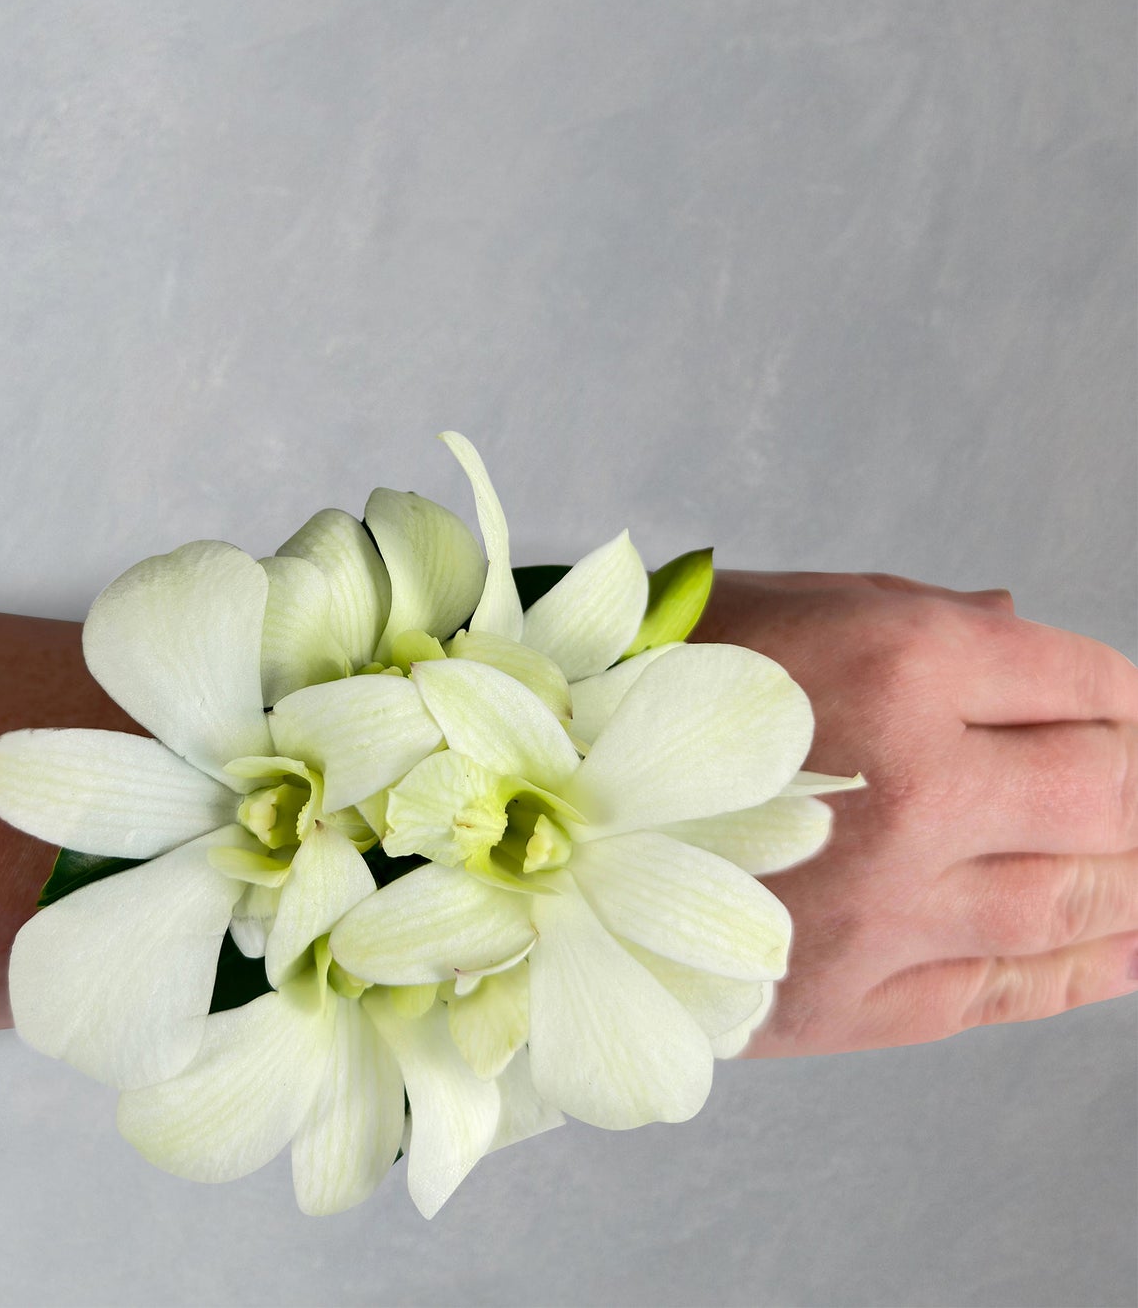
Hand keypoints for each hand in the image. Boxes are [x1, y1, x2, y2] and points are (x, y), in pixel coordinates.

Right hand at [688, 570, 1137, 1055]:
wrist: (520, 800)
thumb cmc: (654, 676)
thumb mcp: (790, 604)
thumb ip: (926, 619)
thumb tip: (1030, 639)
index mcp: (899, 661)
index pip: (1086, 684)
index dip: (1129, 701)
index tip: (1127, 713)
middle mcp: (916, 782)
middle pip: (1112, 797)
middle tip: (1137, 788)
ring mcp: (890, 900)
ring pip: (1078, 901)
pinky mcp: (852, 992)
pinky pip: (1009, 987)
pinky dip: (1087, 968)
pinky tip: (1130, 947)